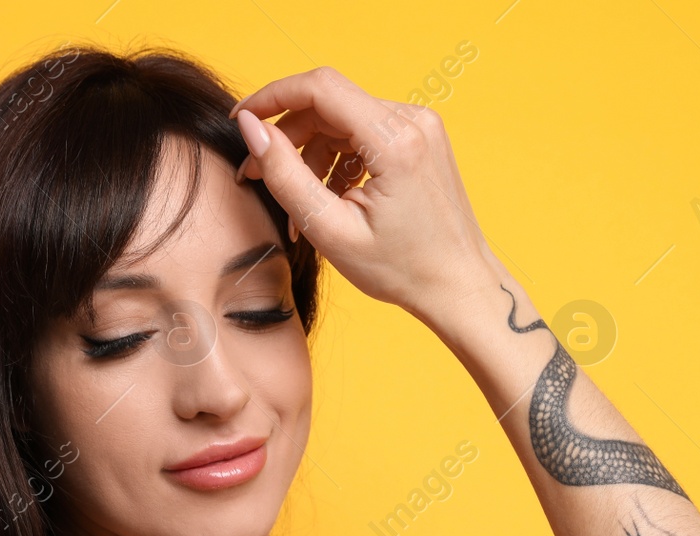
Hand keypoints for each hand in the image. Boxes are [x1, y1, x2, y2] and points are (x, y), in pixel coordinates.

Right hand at [230, 67, 498, 326]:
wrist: (459, 284)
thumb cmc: (403, 269)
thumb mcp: (330, 230)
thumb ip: (285, 174)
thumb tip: (251, 128)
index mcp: (395, 140)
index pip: (319, 88)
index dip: (271, 97)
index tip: (240, 121)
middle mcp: (413, 120)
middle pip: (329, 103)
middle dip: (287, 136)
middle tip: (257, 175)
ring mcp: (421, 126)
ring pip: (343, 118)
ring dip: (311, 153)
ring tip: (299, 204)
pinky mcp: (420, 137)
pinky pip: (363, 131)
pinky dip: (337, 158)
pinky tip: (331, 196)